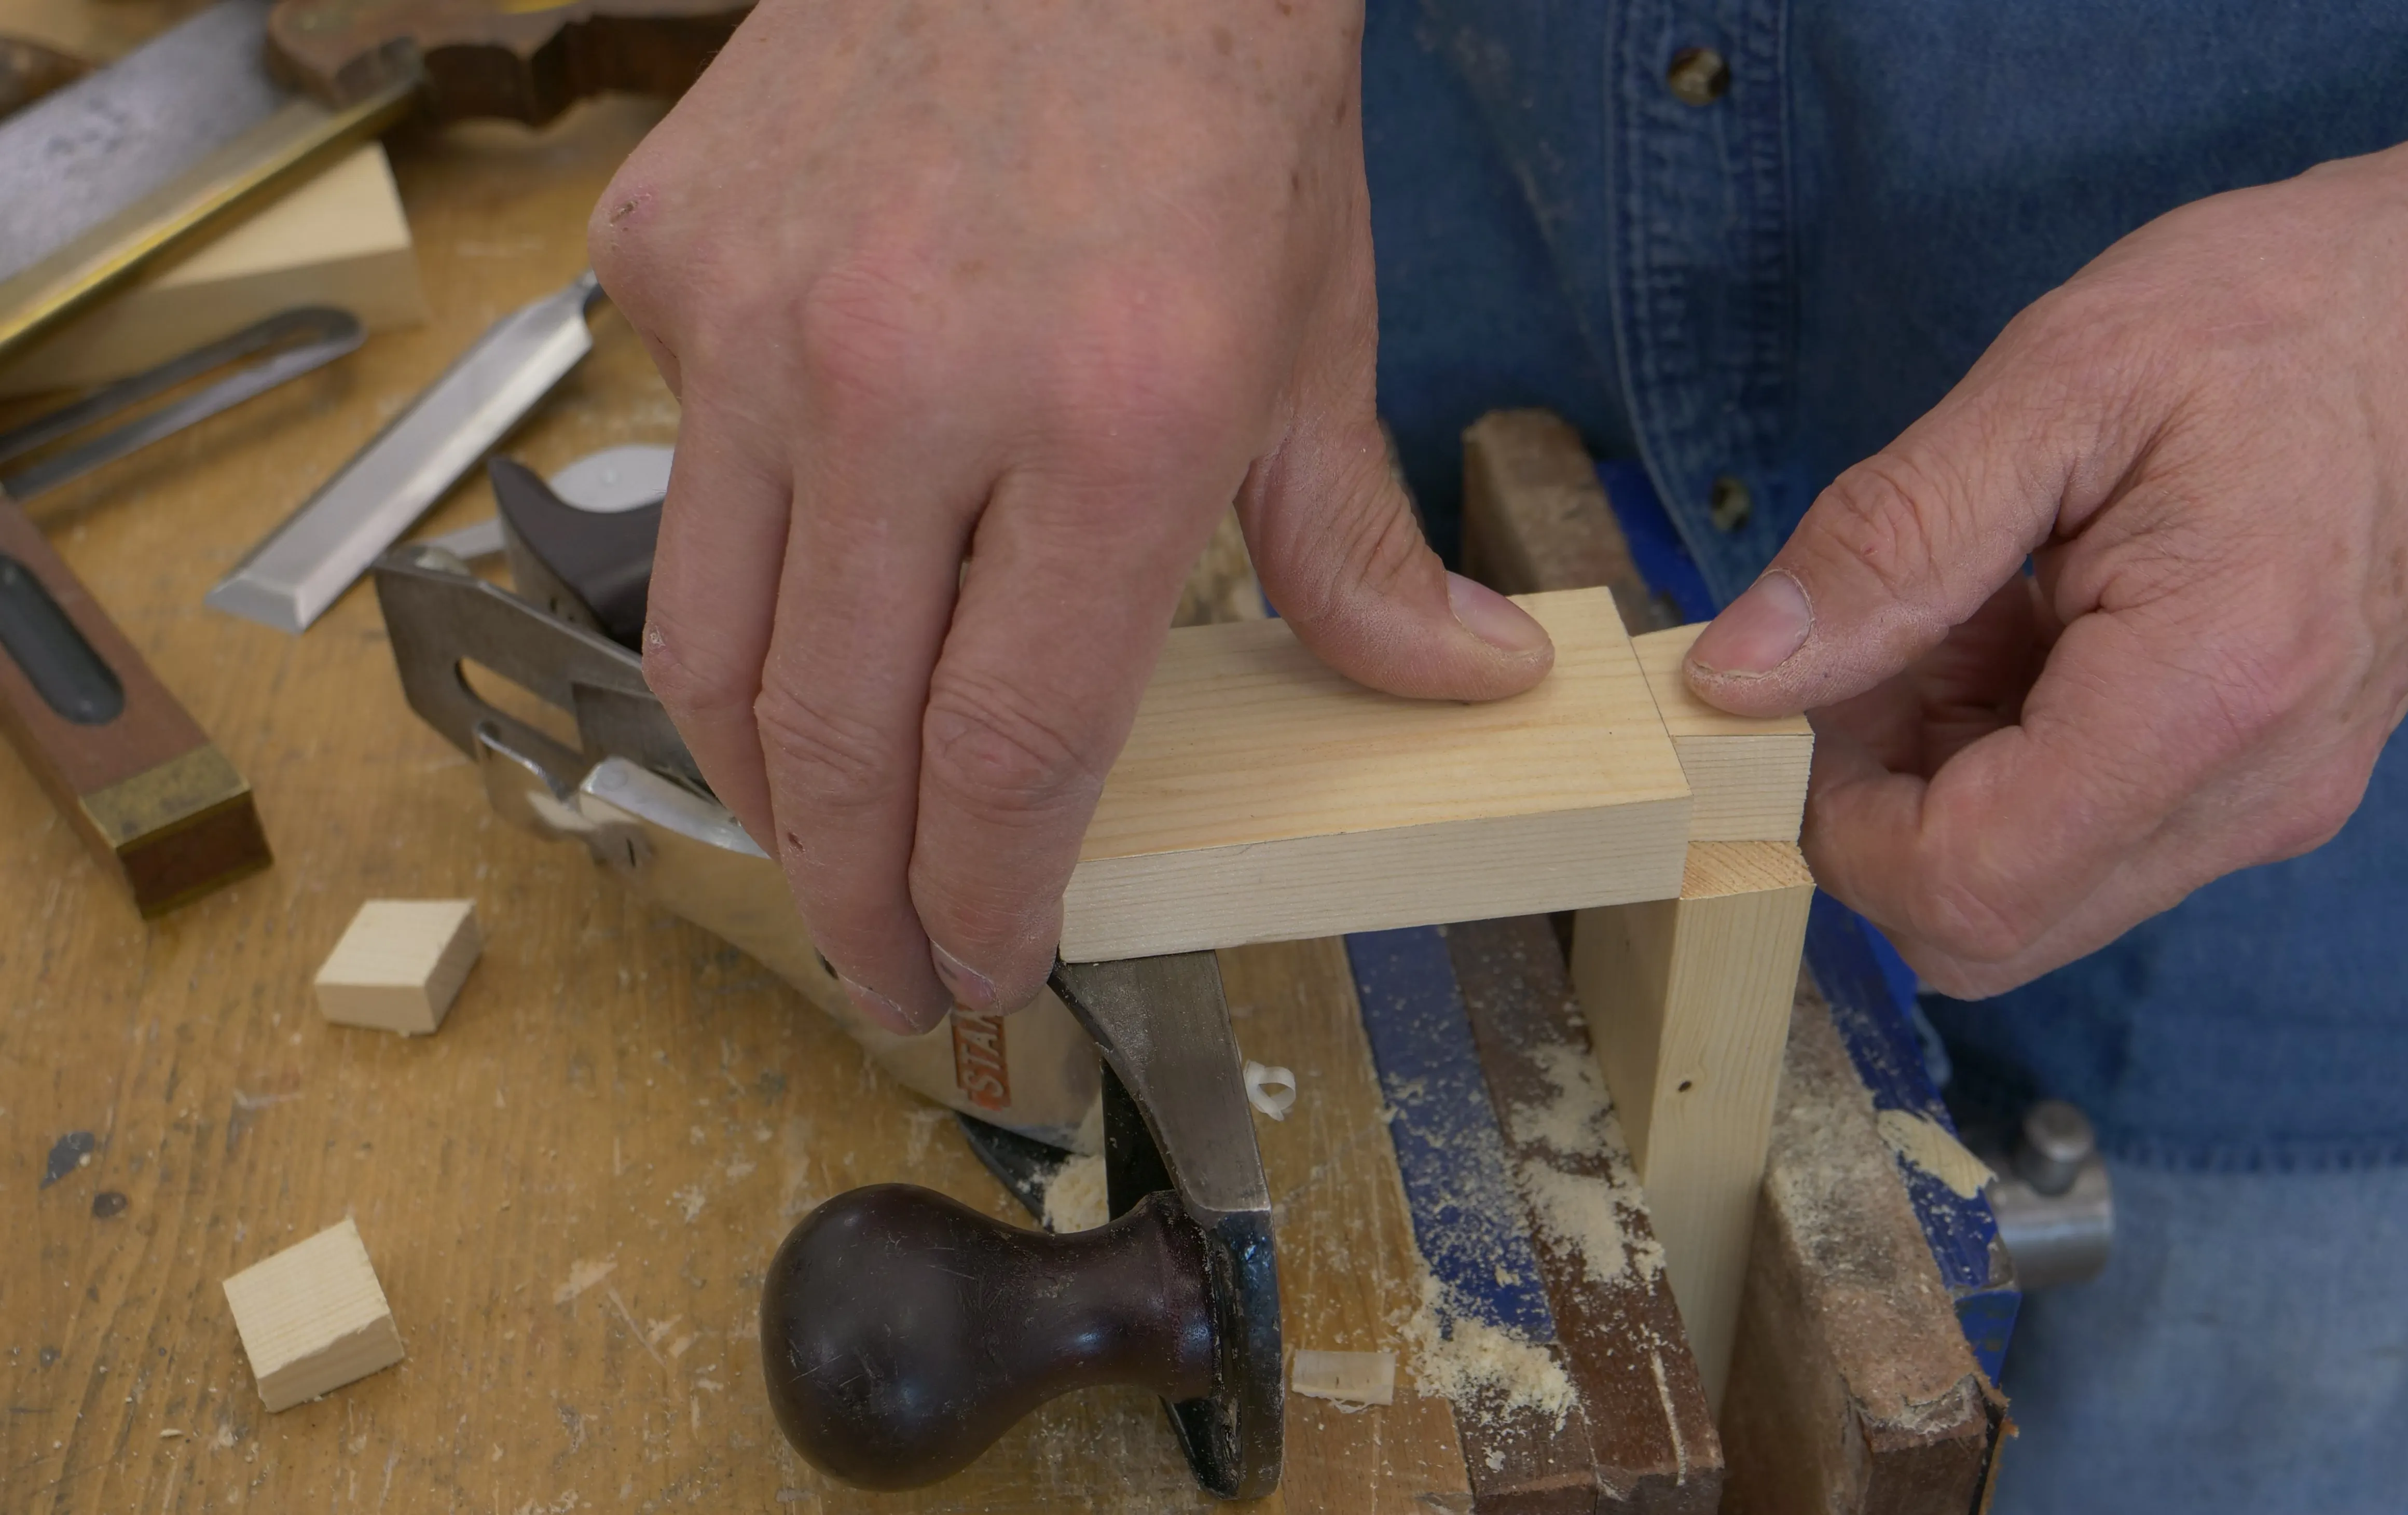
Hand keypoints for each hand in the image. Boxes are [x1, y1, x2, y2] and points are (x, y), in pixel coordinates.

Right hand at [589, 0, 1553, 1032]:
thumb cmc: (1208, 98)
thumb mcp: (1319, 332)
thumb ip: (1356, 548)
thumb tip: (1459, 683)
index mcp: (1110, 421)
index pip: (1006, 752)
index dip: (985, 901)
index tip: (986, 970)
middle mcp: (910, 383)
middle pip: (834, 742)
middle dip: (854, 901)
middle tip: (888, 968)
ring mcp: (760, 319)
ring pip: (703, 648)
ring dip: (755, 789)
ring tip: (816, 844)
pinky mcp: (664, 256)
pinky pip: (670, 475)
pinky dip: (728, 564)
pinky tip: (802, 574)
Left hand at [1684, 75, 2407, 996]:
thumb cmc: (2283, 313)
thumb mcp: (2055, 381)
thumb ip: (1888, 543)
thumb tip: (1732, 675)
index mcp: (2209, 692)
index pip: (1963, 888)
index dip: (1838, 821)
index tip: (1822, 689)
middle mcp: (2257, 793)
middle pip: (1988, 925)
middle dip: (1886, 811)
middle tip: (1897, 643)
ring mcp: (2274, 805)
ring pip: (2032, 895)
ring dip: (1950, 783)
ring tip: (1984, 613)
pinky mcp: (2271, 791)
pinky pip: (2091, 842)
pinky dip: (2017, 766)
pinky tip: (2038, 632)